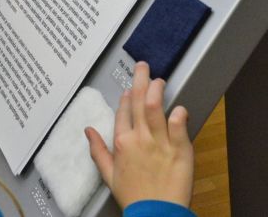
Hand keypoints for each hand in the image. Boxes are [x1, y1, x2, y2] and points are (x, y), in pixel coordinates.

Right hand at [86, 62, 193, 209]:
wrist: (155, 213)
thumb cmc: (133, 196)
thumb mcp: (109, 175)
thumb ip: (98, 150)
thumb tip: (87, 130)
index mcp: (122, 142)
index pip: (123, 111)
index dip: (127, 97)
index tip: (130, 88)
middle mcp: (139, 137)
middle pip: (139, 101)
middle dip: (141, 80)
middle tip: (143, 66)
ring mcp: (160, 141)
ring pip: (157, 106)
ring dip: (157, 89)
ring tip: (159, 80)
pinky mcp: (180, 147)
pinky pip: (179, 123)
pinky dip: (179, 113)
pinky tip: (179, 107)